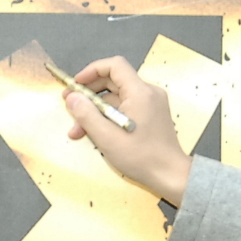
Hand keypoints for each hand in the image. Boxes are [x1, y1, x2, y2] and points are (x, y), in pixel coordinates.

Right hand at [58, 54, 191, 205]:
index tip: (76, 85)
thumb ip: (86, 115)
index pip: (114, 65)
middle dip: (90, 94)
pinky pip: (125, 107)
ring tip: (78, 129)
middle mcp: (148, 93)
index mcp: (140, 92)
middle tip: (71, 106)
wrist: (170, 175)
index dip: (92, 71)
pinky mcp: (151, 115)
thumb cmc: (141, 157)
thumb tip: (72, 98)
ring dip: (96, 110)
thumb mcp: (107, 137)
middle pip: (114, 80)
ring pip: (117, 97)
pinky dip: (109, 116)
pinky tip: (95, 132)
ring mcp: (151, 104)